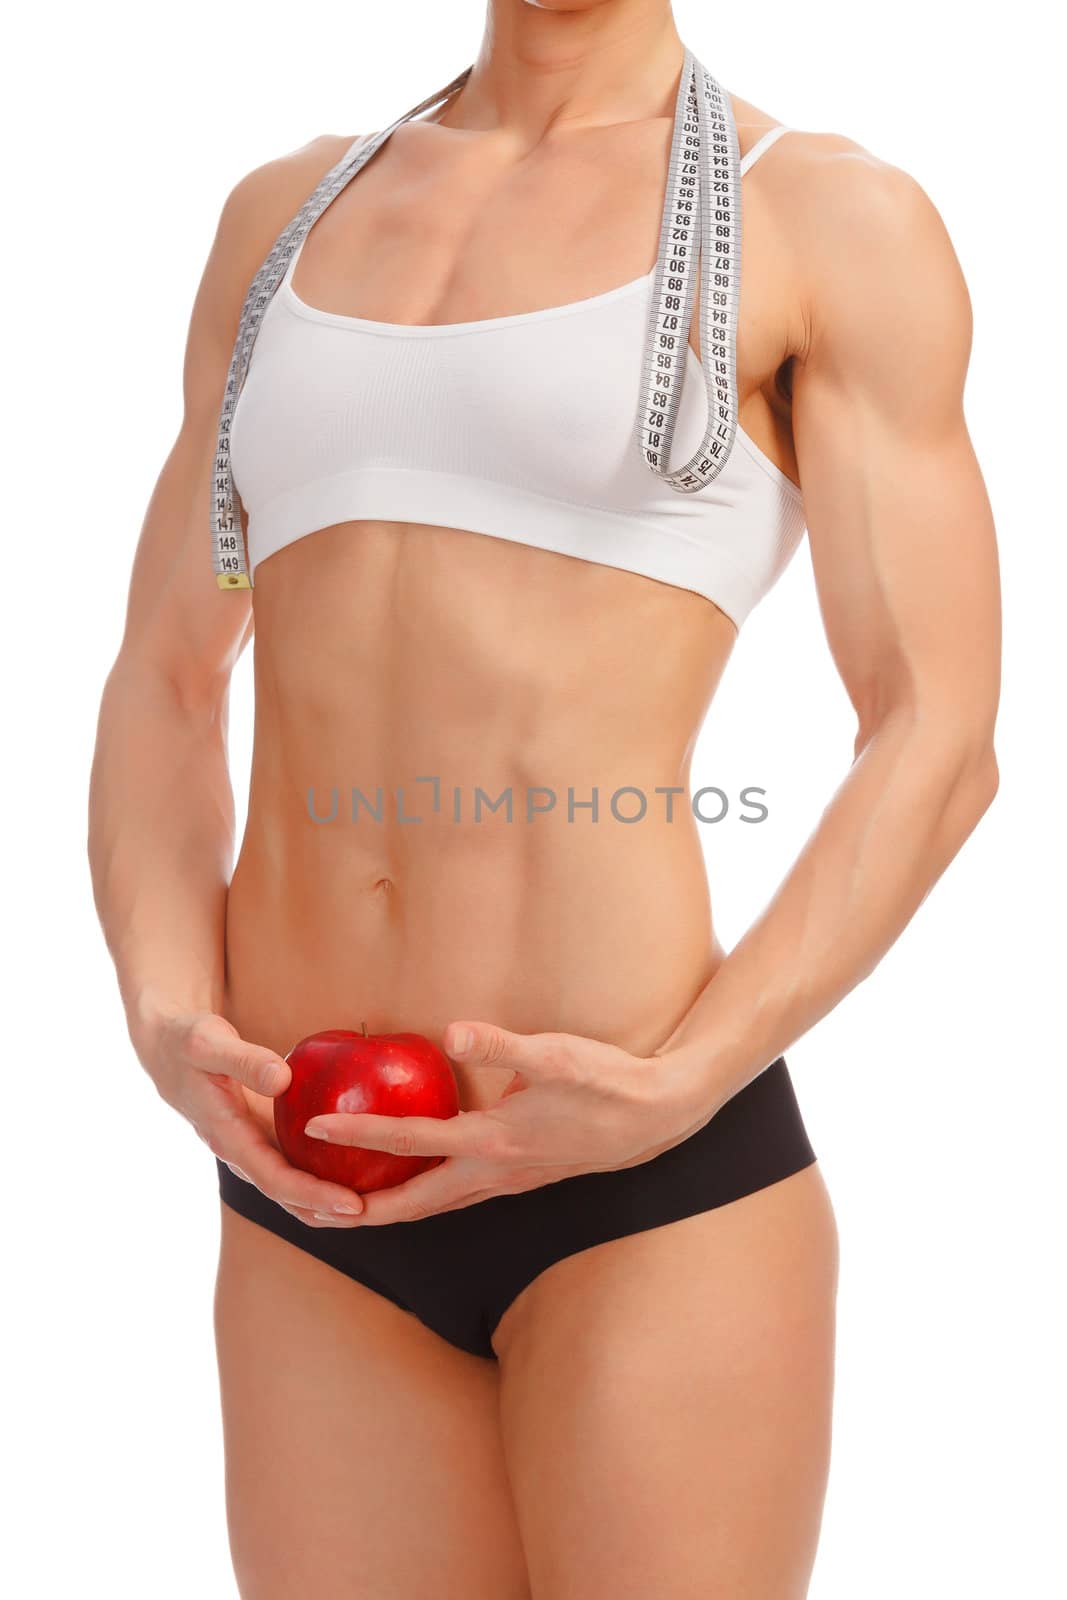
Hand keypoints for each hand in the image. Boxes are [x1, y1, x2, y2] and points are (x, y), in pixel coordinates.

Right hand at [136, 1005, 364, 1225]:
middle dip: (329, 1211)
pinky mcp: (262, 1137)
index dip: (313, 1194)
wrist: (167, 1049)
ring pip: (291, 1187)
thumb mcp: (206, 1043)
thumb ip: (243, 1060)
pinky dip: (323, 1174)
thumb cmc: (187, 1042)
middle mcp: (241, 1152)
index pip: (275, 1179)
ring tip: (376, 1206)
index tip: (351, 1204)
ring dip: (327, 1202)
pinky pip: (294, 1163)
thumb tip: (282, 1079)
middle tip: (376, 1214)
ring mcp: (251, 1148)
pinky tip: (360, 1169)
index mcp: (227, 1137)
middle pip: (288, 1195)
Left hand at [301, 1021, 711, 1224]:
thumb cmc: (608, 1082)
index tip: (315, 1130)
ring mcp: (506, 1182)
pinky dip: (421, 1195)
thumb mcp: (558, 1056)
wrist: (658, 1116)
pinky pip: (455, 1195)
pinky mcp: (518, 1176)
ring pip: (434, 1206)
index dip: (358, 1136)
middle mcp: (493, 1174)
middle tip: (306, 1209)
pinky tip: (410, 1178)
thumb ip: (503, 1045)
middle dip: (357, 1212)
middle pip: (411, 1204)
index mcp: (493, 1144)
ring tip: (343, 1207)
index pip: (410, 1144)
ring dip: (387, 1210)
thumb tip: (453, 1032)